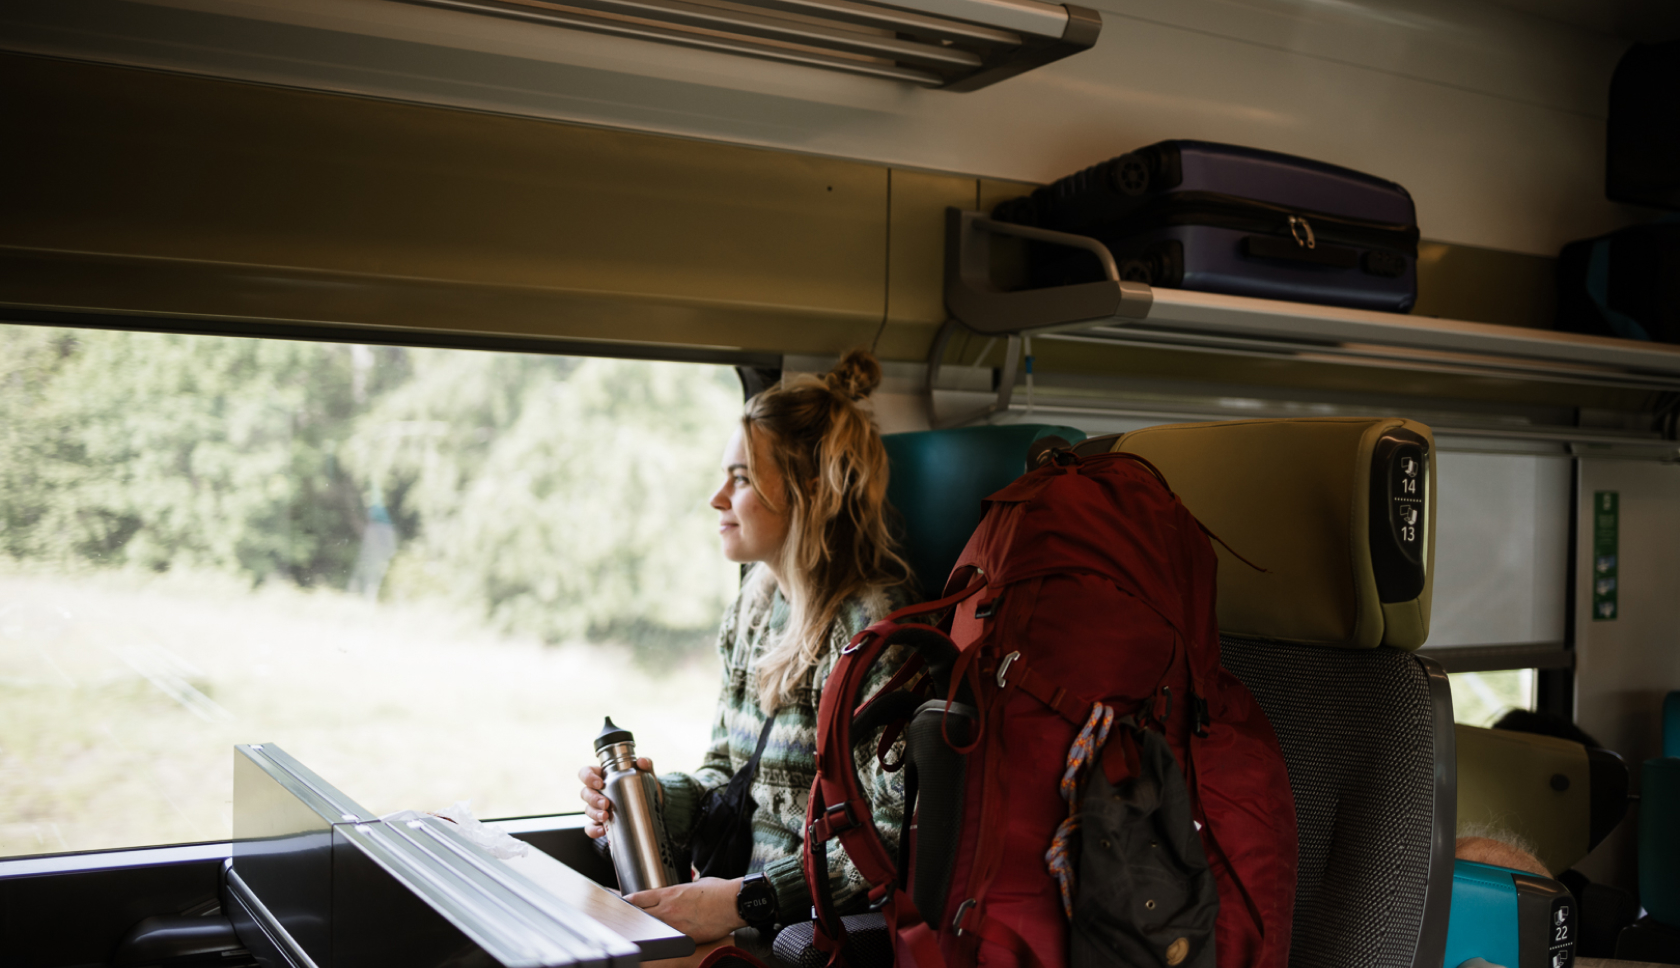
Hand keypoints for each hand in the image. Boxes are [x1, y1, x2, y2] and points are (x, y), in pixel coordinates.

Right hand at [578, 757, 654, 838]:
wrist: (651, 808)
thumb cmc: (642, 787)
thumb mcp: (645, 774)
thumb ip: (646, 764)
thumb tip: (642, 761)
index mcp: (602, 776)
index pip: (586, 772)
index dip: (588, 777)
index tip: (599, 783)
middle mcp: (597, 792)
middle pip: (585, 793)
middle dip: (593, 799)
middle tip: (606, 803)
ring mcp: (598, 808)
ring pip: (587, 809)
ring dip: (595, 813)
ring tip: (606, 816)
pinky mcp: (601, 823)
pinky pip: (591, 827)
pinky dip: (594, 830)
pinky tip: (603, 831)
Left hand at [626, 877, 746, 942]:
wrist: (733, 902)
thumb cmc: (719, 891)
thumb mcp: (697, 883)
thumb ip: (685, 889)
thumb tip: (685, 892)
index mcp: (669, 893)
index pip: (638, 898)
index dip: (626, 902)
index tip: (621, 904)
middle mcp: (668, 909)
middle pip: (639, 914)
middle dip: (630, 917)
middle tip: (623, 920)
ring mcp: (675, 924)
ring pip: (651, 928)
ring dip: (645, 929)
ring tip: (640, 932)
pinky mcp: (685, 937)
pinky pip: (667, 939)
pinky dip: (662, 939)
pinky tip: (660, 941)